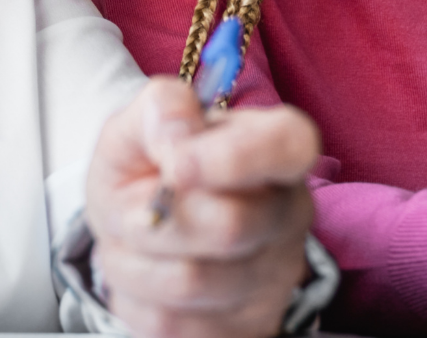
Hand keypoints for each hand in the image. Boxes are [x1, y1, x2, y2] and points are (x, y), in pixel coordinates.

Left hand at [87, 78, 318, 337]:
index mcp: (275, 145)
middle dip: (156, 218)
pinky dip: (140, 300)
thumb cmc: (147, 170)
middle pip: (231, 225)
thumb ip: (158, 110)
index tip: (175, 165)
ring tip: (138, 242)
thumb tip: (178, 137)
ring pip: (194, 281)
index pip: (291, 145)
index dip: (233, 158)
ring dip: (138, 262)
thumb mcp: (136, 127)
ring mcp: (276, 274)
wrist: (140, 227)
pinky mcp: (250, 325)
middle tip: (135, 207)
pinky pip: (177, 324)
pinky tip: (148, 275)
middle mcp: (290, 210)